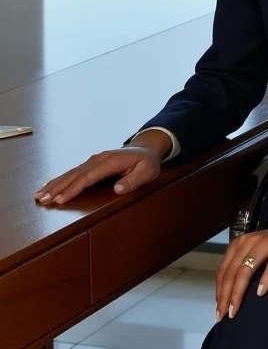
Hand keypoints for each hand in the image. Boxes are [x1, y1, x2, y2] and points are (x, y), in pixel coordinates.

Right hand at [32, 142, 164, 204]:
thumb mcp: (147, 172)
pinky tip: (50, 185)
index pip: (88, 178)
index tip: (60, 200)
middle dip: (57, 188)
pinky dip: (60, 179)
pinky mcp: (92, 163)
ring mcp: (94, 160)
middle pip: (74, 175)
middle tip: (41, 199)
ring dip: (55, 184)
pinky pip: (74, 172)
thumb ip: (133, 181)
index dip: (73, 189)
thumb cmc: (147, 163)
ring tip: (39, 195)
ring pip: (71, 173)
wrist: (146, 148)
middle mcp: (98, 159)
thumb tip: (117, 189)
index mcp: (110, 161)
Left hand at [216, 213, 267, 319]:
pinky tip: (260, 294)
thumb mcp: (258, 250)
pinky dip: (265, 280)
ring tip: (235, 311)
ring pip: (246, 270)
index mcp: (241, 243)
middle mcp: (250, 241)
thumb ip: (245, 264)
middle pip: (232, 272)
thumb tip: (230, 293)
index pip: (224, 270)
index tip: (218, 311)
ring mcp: (266, 244)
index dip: (219, 291)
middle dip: (225, 296)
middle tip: (223, 317)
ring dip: (238, 293)